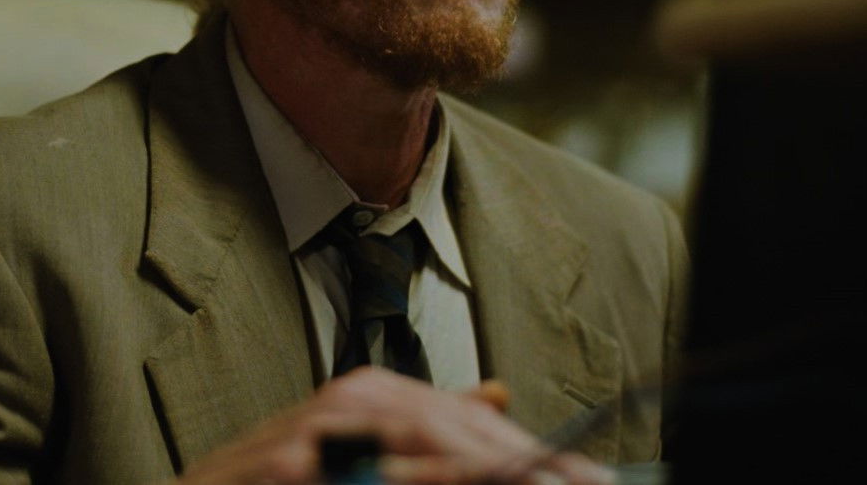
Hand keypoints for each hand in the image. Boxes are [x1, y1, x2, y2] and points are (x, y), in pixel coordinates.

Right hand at [173, 367, 612, 484]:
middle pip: (454, 426)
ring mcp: (313, 432)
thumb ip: (421, 423)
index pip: (468, 419)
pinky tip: (464, 475)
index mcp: (370, 395)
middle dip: (524, 458)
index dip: (532, 450)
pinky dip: (418, 474)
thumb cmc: (278, 483)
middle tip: (584, 483)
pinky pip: (366, 472)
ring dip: (481, 459)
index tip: (589, 478)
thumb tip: (495, 391)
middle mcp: (348, 400)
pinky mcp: (285, 466)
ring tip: (537, 475)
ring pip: (417, 441)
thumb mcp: (356, 454)